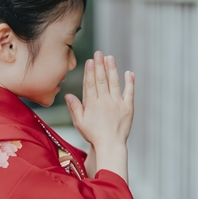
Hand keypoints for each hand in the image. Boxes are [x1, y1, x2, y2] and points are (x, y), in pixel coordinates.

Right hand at [65, 51, 133, 181]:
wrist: (110, 145)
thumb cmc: (93, 135)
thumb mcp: (80, 122)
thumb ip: (75, 107)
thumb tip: (68, 94)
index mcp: (92, 104)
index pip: (90, 84)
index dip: (90, 71)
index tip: (90, 61)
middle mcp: (104, 101)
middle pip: (101, 80)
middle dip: (100, 65)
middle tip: (99, 53)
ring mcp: (117, 103)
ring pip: (114, 82)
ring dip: (112, 69)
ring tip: (110, 57)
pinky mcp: (128, 107)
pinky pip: (129, 92)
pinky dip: (130, 82)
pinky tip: (129, 73)